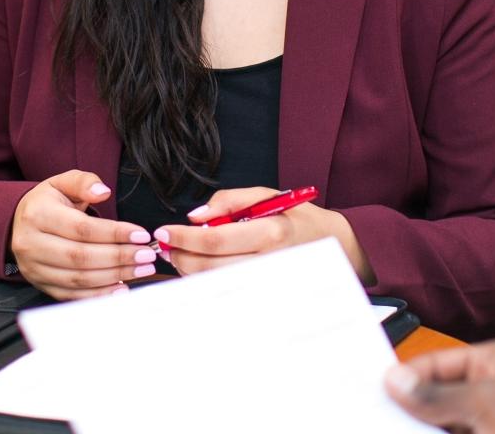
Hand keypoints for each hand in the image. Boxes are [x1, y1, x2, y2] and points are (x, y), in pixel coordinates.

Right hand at [9, 170, 158, 299]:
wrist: (19, 223)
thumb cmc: (48, 202)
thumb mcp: (63, 182)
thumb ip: (84, 182)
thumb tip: (103, 191)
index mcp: (38, 214)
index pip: (81, 228)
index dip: (114, 233)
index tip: (141, 235)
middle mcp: (31, 244)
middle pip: (80, 256)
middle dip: (118, 257)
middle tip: (146, 255)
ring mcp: (34, 268)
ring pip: (78, 278)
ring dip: (114, 276)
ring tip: (141, 269)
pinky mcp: (40, 284)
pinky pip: (72, 295)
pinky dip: (98, 295)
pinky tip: (121, 288)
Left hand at [155, 186, 372, 280]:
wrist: (330, 244)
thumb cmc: (295, 218)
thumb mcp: (266, 195)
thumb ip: (229, 201)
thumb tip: (195, 216)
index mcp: (270, 233)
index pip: (215, 240)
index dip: (183, 238)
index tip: (163, 231)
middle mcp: (269, 263)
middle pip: (209, 268)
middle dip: (179, 256)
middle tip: (165, 244)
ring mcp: (267, 285)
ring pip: (214, 284)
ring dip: (189, 269)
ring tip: (181, 253)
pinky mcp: (264, 298)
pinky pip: (225, 293)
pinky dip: (205, 281)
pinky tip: (201, 267)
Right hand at [384, 339, 494, 433]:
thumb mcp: (488, 403)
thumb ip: (440, 395)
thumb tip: (399, 383)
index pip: (444, 362)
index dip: (411, 375)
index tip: (381, 387)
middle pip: (442, 398)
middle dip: (414, 408)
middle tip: (380, 414)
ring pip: (448, 425)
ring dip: (423, 428)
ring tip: (392, 426)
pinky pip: (460, 433)